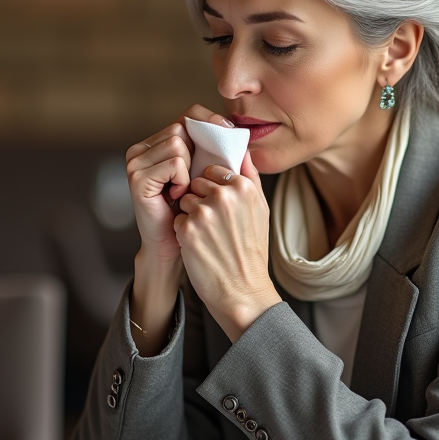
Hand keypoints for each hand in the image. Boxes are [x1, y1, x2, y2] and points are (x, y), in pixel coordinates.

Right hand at [125, 105, 234, 266]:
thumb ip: (221, 155)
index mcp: (158, 143)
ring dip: (189, 169)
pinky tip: (176, 196)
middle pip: (181, 127)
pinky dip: (182, 179)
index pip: (187, 115)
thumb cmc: (194, 213)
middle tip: (195, 179)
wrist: (174, 247)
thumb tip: (243, 134)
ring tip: (183, 190)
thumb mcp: (208, 178)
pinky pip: (174, 162)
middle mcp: (142, 148)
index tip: (230, 133)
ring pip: (177, 142)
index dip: (210, 121)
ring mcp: (136, 161)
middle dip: (198, 152)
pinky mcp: (137, 177)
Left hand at [174, 150, 281, 340]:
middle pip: (195, 183)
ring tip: (208, 236)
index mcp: (244, 187)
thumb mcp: (261, 210)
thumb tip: (242, 149)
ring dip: (190, 215)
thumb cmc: (251, 252)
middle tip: (214, 225)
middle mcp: (225, 196)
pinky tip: (199, 246)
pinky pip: (177, 218)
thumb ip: (250, 176)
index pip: (212, 170)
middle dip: (199, 200)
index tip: (220, 208)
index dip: (211, 188)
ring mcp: (205, 212)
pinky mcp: (187, 229)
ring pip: (184, 199)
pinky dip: (184, 231)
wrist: (242, 291)